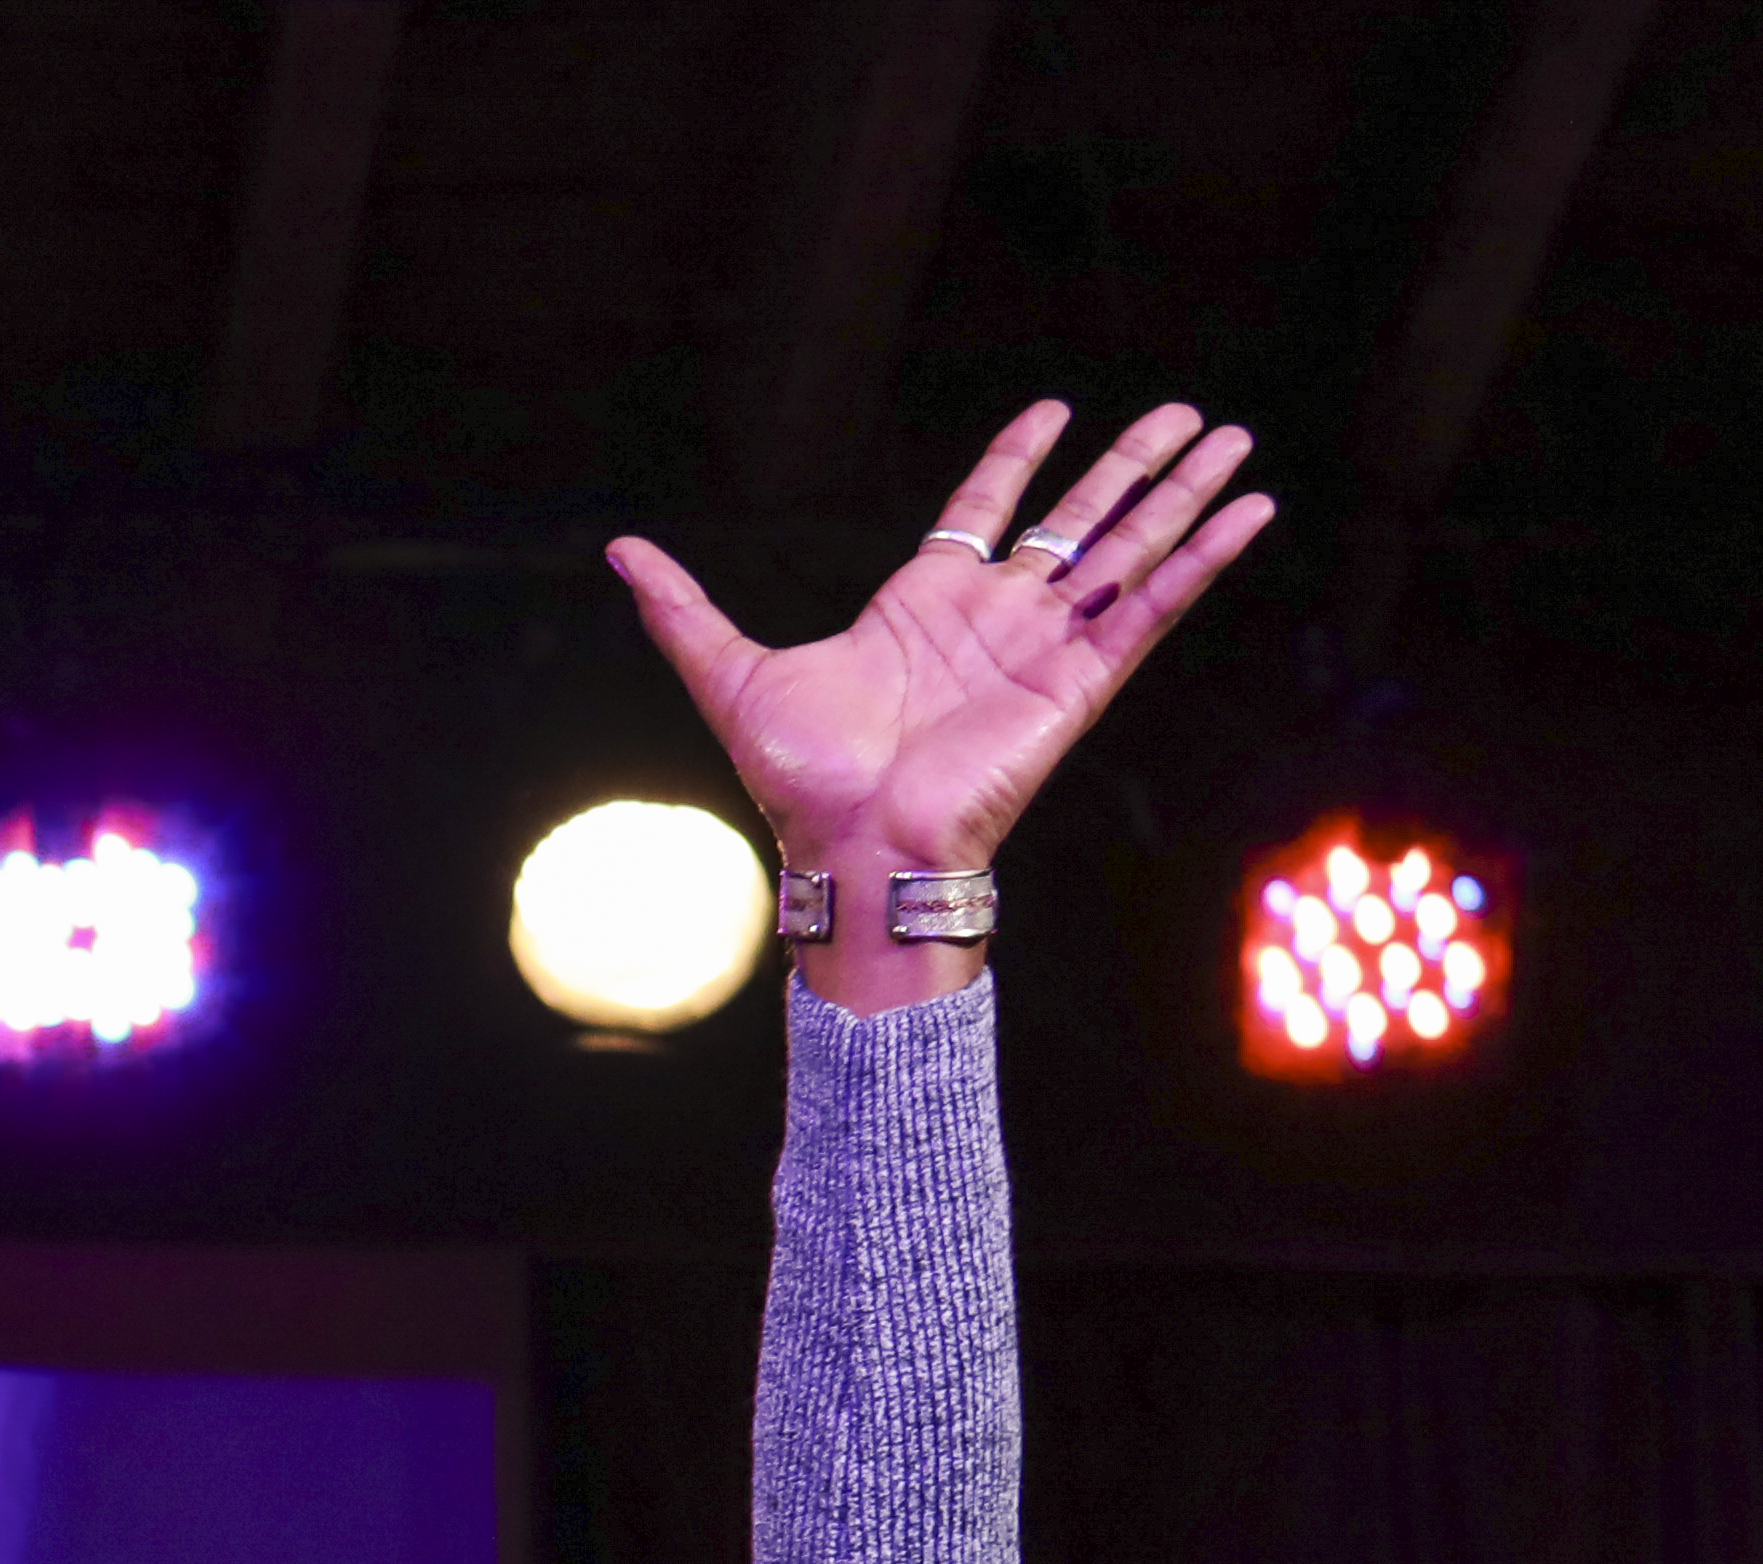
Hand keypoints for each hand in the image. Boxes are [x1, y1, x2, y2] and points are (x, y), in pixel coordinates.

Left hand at [609, 398, 1273, 945]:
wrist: (853, 847)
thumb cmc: (799, 780)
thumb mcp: (729, 672)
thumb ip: (682, 610)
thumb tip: (618, 551)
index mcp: (923, 606)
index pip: (984, 509)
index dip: (1017, 458)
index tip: (1053, 409)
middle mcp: (993, 620)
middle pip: (1077, 519)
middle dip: (1129, 465)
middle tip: (1184, 411)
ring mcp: (1043, 647)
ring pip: (1128, 550)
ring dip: (1181, 493)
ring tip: (1233, 435)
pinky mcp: (1082, 682)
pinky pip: (1154, 606)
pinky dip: (1203, 557)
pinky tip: (1250, 509)